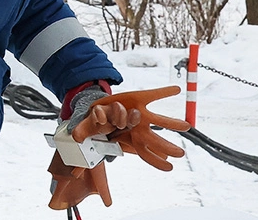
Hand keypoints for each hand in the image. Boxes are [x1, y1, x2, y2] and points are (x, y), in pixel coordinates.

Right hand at [70, 87, 189, 170]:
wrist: (101, 105)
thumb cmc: (98, 124)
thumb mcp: (89, 129)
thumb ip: (83, 134)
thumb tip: (72, 146)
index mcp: (130, 139)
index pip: (144, 153)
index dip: (156, 161)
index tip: (169, 168)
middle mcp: (139, 128)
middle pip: (155, 140)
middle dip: (167, 147)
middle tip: (181, 154)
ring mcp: (141, 114)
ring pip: (159, 119)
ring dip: (173, 123)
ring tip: (186, 126)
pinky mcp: (140, 98)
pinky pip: (154, 96)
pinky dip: (164, 92)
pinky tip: (176, 89)